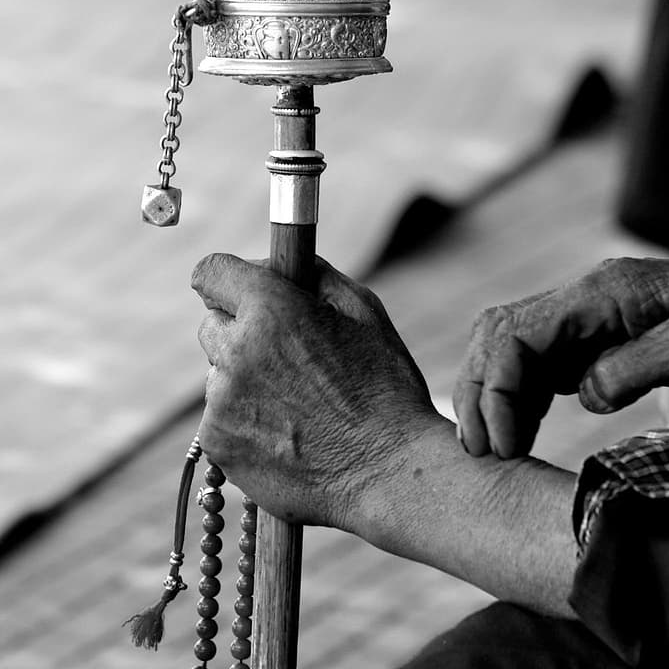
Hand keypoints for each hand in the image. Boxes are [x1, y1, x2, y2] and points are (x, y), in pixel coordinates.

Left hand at [193, 253, 436, 529]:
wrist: (389, 472)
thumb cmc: (384, 386)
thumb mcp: (364, 311)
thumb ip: (314, 275)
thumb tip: (281, 265)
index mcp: (271, 309)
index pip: (211, 272)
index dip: (227, 279)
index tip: (240, 291)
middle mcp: (237, 351)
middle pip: (212, 324)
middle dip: (241, 330)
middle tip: (285, 354)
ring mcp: (222, 401)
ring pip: (218, 374)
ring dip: (244, 378)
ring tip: (296, 403)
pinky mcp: (218, 443)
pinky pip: (219, 417)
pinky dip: (244, 420)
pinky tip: (287, 432)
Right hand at [453, 257, 668, 458]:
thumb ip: (634, 368)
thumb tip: (582, 395)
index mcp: (599, 293)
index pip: (516, 333)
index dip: (496, 388)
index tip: (504, 445)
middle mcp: (583, 299)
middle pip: (498, 333)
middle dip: (479, 389)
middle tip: (481, 450)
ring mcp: (586, 316)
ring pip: (509, 345)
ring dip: (491, 393)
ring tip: (493, 447)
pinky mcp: (594, 337)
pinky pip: (538, 360)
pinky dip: (518, 394)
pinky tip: (520, 429)